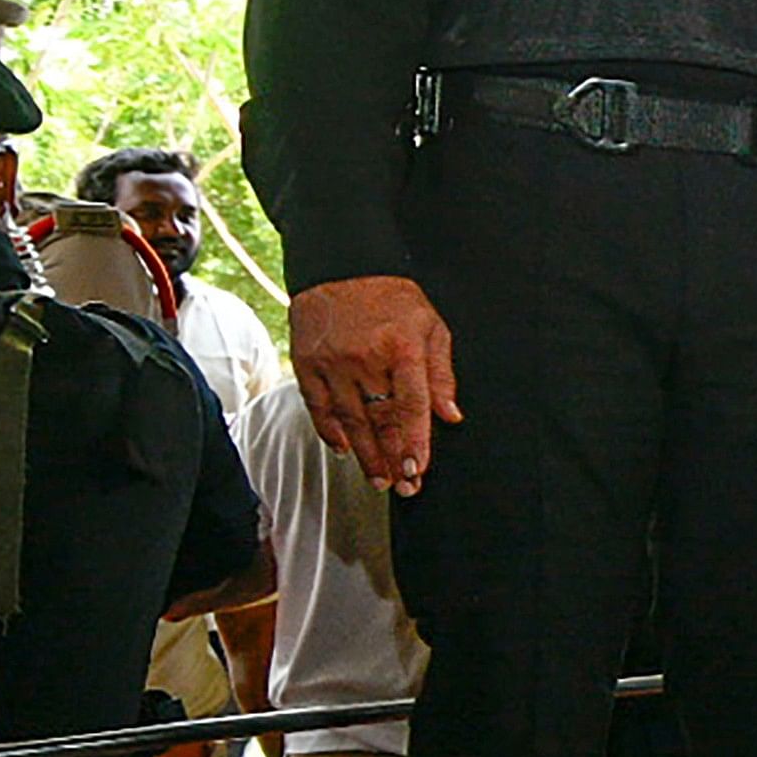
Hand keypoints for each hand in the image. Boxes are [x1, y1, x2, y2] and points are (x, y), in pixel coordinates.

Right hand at [290, 275, 460, 494]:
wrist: (342, 269)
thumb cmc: (394, 299)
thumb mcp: (431, 326)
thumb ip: (441, 373)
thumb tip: (450, 416)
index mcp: (402, 349)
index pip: (411, 405)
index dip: (416, 441)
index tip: (419, 470)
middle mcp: (364, 359)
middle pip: (380, 419)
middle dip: (393, 457)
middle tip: (404, 488)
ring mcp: (332, 363)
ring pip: (350, 420)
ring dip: (365, 454)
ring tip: (379, 479)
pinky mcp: (307, 364)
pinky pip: (318, 406)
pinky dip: (330, 431)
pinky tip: (344, 450)